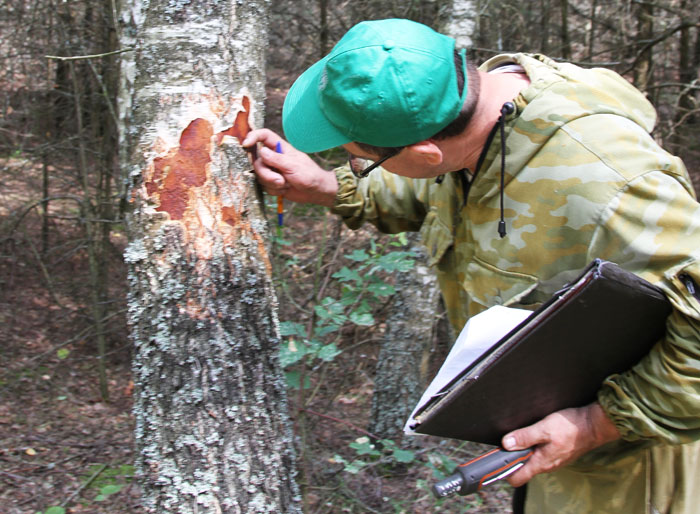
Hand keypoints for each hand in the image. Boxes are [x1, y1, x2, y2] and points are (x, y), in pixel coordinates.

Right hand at [241, 128, 338, 206]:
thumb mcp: (293, 166)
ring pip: (259, 176)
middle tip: (280, 180)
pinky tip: (285, 189)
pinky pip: (264, 186)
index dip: (253, 137)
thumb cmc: (309, 175)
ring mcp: (272, 170)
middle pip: (257, 161)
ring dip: (272, 183)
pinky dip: (274, 190)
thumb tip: (261, 151)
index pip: (263, 136)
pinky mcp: (271, 182)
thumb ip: (276, 159)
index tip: (246, 145)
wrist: (316, 192)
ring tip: (286, 184)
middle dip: (266, 174)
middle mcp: (273, 157)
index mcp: (280, 148)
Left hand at [502, 402, 620, 486]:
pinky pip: (541, 455)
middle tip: (505, 443)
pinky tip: (534, 435)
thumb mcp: (544, 428)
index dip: (504, 471)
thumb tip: (506, 444)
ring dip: (523, 451)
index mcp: (541, 462)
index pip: (517, 478)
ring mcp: (553, 460)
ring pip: (532, 461)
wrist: (594, 424)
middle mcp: (547, 465)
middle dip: (512, 458)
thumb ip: (525, 437)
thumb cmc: (571, 427)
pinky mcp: (558, 453)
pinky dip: (534, 447)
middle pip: (522, 469)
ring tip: (519, 436)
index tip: (495, 460)